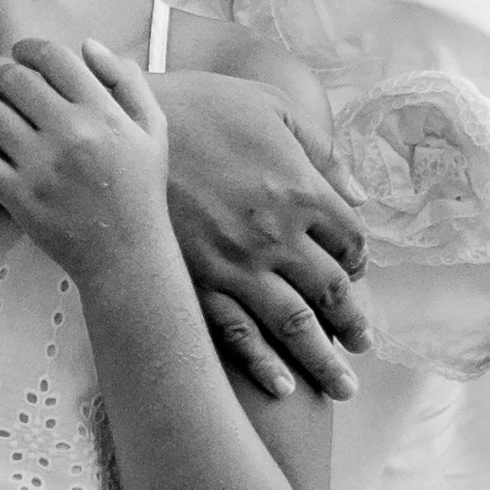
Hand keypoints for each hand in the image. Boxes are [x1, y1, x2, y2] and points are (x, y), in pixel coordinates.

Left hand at [0, 38, 170, 283]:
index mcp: (102, 113)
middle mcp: (71, 134)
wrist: (128, 258)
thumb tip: (87, 45)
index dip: (29, 48)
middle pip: (13, 78)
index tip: (22, 55)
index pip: (52, 57)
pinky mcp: (19, 197)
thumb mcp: (152, 130)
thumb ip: (126, 81)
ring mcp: (42, 167)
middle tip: (5, 87)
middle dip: (3, 76)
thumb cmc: (140, 189)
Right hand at [148, 70, 371, 400]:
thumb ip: (320, 148)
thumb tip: (357, 194)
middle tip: (363, 343)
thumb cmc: (200, 103)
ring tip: (342, 385)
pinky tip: (282, 386)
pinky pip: (237, 333)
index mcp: (300, 189)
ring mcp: (236, 263)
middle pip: (332, 291)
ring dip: (323, 360)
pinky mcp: (196, 279)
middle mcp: (277, 234)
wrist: (126, 116)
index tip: (354, 271)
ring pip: (295, 325)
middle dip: (354, 323)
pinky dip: (263, 365)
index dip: (358, 259)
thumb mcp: (268, 105)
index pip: (350, 240)